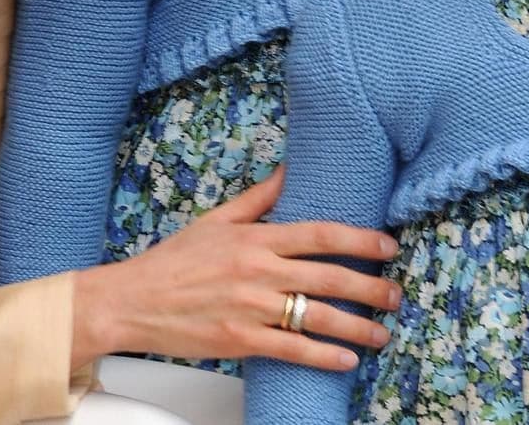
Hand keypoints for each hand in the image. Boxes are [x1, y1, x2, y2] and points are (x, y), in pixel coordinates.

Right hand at [70, 170, 399, 370]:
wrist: (132, 301)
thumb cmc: (173, 261)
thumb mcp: (217, 220)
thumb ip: (259, 198)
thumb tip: (289, 170)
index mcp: (256, 238)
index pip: (320, 233)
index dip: (360, 239)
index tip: (387, 245)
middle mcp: (259, 270)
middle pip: (329, 276)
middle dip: (370, 286)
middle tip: (396, 293)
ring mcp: (251, 307)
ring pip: (317, 316)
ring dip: (357, 326)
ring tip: (382, 332)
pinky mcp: (240, 340)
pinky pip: (293, 351)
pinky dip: (324, 355)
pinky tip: (346, 359)